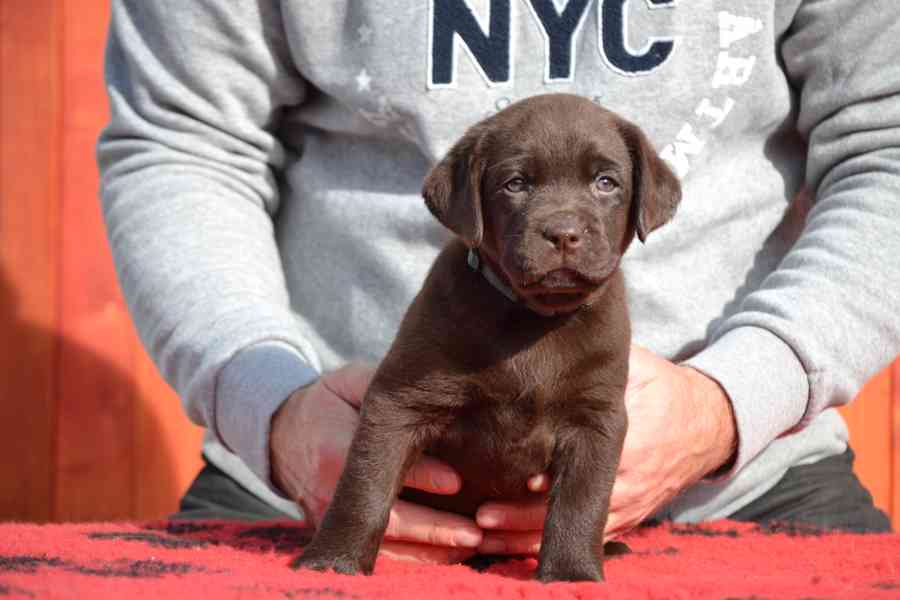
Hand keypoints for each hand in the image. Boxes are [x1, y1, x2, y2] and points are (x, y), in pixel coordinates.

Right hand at [270, 363, 481, 563]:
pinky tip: (450, 553)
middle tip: (475, 529)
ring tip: (471, 544)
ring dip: (430, 550)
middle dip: (433, 527)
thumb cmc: (328, 403)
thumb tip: (426, 395)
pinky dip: (415, 557)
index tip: (457, 482)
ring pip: (385, 544)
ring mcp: (332, 518)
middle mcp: (331, 492)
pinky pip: (377, 553)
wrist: (279, 433)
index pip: (381, 468)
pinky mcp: (337, 533)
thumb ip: (382, 390)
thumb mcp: (348, 383)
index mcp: (334, 449)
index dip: (422, 476)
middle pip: (387, 519)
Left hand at [474, 345, 735, 554]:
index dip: (538, 487)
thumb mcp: (637, 364)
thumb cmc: (660, 386)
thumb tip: (558, 321)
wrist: (705, 423)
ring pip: (572, 531)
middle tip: (481, 514)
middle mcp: (627, 479)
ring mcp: (629, 504)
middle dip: (522, 518)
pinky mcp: (628, 517)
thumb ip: (601, 358)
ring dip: (529, 537)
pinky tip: (513, 540)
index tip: (502, 486)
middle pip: (569, 509)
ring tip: (486, 530)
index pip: (580, 471)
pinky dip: (551, 541)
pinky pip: (585, 538)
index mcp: (628, 440)